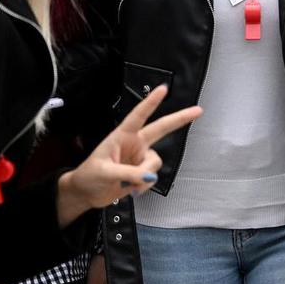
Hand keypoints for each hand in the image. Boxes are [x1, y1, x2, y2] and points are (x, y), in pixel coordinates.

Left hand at [60, 84, 200, 216]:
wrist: (86, 194)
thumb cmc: (88, 176)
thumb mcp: (105, 172)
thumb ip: (128, 173)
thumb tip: (148, 176)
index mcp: (121, 136)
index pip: (138, 116)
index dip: (151, 102)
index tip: (163, 89)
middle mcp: (133, 144)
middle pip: (161, 128)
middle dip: (180, 119)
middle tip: (198, 111)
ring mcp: (138, 158)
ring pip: (155, 163)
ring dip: (145, 176)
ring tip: (129, 184)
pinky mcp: (141, 173)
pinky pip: (152, 178)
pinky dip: (144, 186)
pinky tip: (131, 189)